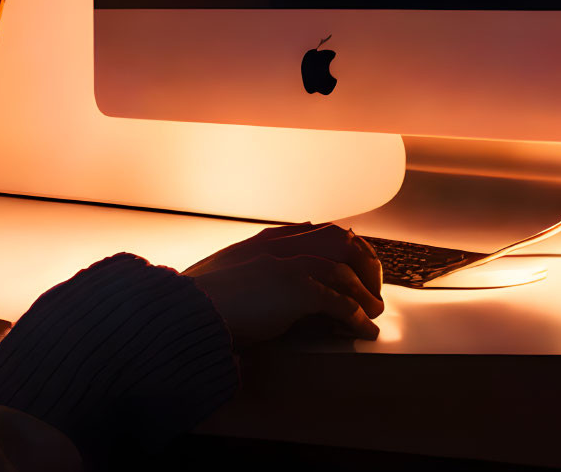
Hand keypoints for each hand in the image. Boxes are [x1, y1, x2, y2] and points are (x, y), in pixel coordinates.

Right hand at [184, 222, 384, 346]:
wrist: (186, 306)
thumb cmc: (199, 298)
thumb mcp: (224, 274)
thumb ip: (247, 269)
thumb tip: (262, 281)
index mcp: (264, 242)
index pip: (315, 231)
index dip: (341, 246)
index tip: (355, 261)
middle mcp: (279, 246)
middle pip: (338, 241)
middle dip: (361, 262)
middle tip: (372, 286)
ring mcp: (288, 265)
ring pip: (344, 270)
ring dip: (364, 294)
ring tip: (374, 312)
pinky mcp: (295, 289)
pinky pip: (339, 302)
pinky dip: (356, 317)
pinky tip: (364, 330)